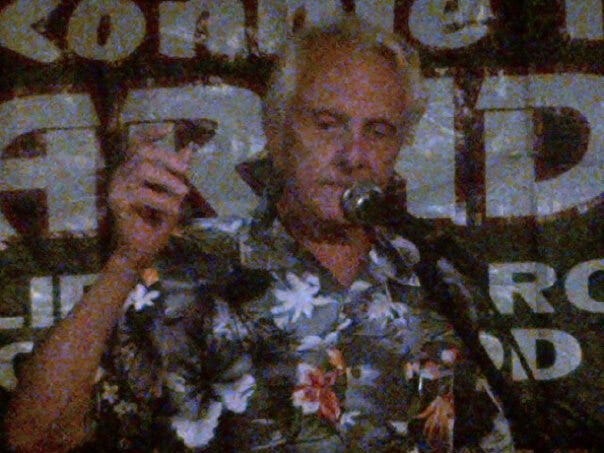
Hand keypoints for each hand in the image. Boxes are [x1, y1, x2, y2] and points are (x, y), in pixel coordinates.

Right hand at [108, 124, 191, 267]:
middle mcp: (121, 174)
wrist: (141, 250)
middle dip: (167, 158)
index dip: (151, 134)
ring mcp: (117, 187)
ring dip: (167, 180)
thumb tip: (190, 148)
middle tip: (186, 172)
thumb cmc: (155, 222)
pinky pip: (140, 193)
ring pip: (142, 170)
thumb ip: (178, 172)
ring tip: (182, 193)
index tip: (169, 129)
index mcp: (132, 170)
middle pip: (143, 152)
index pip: (137, 144)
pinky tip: (172, 208)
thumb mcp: (172, 194)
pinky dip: (160, 200)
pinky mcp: (117, 202)